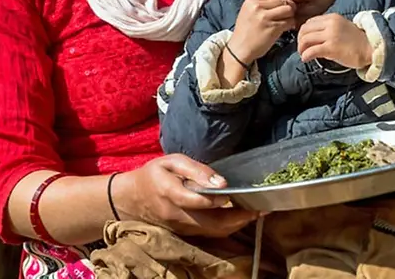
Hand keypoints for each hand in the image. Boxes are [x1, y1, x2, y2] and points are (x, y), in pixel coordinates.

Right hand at [114, 154, 257, 237]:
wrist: (132, 200)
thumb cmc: (154, 175)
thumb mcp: (171, 162)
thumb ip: (195, 170)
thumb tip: (221, 181)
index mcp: (170, 193)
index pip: (198, 200)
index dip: (219, 199)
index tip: (237, 192)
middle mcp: (177, 215)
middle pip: (212, 223)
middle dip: (239, 218)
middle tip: (262, 208)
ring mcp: (182, 227)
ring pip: (214, 231)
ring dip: (237, 224)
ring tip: (256, 212)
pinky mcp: (186, 232)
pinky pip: (210, 233)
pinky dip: (228, 227)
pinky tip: (240, 216)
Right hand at [227, 0, 295, 63]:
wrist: (239, 50)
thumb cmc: (245, 32)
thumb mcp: (248, 13)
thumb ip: (260, 4)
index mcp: (251, 1)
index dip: (281, 0)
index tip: (283, 7)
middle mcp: (257, 7)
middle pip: (282, 0)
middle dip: (288, 7)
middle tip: (288, 15)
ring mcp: (265, 17)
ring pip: (288, 9)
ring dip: (291, 16)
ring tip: (287, 21)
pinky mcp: (272, 28)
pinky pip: (289, 22)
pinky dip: (291, 25)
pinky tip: (286, 28)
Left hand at [297, 14, 372, 68]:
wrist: (371, 48)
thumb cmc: (357, 41)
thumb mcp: (342, 28)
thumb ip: (328, 29)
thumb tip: (313, 38)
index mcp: (332, 18)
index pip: (310, 22)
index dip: (304, 32)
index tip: (304, 40)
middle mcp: (330, 24)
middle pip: (304, 29)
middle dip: (299, 40)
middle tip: (301, 49)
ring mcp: (330, 35)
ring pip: (305, 39)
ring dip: (301, 48)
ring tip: (303, 54)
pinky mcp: (331, 48)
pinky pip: (312, 50)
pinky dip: (305, 55)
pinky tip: (306, 59)